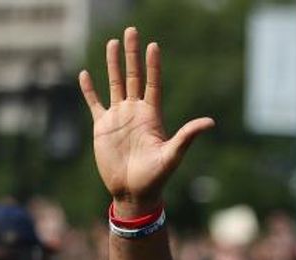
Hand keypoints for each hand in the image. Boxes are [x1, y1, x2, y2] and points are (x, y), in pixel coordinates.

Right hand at [78, 27, 213, 217]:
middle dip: (132, 54)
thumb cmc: (156, 177)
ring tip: (111, 42)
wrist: (133, 192)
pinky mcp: (102, 127)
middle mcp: (135, 112)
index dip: (153, 65)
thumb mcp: (173, 155)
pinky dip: (89, 90)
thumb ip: (187, 136)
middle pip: (133, 76)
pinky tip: (85, 74)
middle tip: (131, 31)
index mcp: (152, 116)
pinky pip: (94, 103)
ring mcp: (118, 118)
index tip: (153, 45)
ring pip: (115, 84)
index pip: (152, 83)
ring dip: (112, 64)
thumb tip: (210, 122)